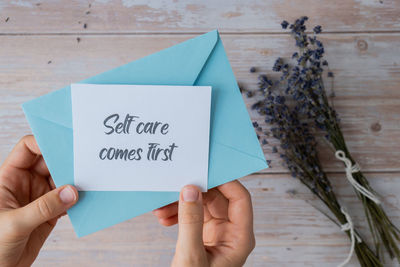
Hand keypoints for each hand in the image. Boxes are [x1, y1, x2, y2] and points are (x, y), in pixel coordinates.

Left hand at [0, 135, 77, 266]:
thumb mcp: (14, 224)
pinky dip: (78, 200)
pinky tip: (87, 199)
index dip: (45, 143)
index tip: (65, 145)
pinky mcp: (50, 213)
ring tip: (91, 182)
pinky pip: (68, 201)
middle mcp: (25, 184)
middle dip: (66, 162)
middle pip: (50, 163)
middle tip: (84, 164)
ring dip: (76, 182)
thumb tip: (72, 192)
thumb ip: (44, 207)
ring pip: (62, 181)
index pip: (28, 149)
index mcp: (9, 178)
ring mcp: (39, 198)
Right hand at [153, 180, 254, 266]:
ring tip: (161, 209)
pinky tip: (163, 218)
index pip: (240, 198)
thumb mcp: (191, 256)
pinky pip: (192, 215)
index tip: (203, 172)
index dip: (225, 182)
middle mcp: (231, 232)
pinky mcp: (203, 235)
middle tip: (174, 187)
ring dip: (181, 204)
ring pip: (202, 205)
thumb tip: (190, 190)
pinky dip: (178, 214)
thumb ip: (191, 221)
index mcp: (240, 237)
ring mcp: (218, 233)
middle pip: (218, 198)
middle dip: (194, 193)